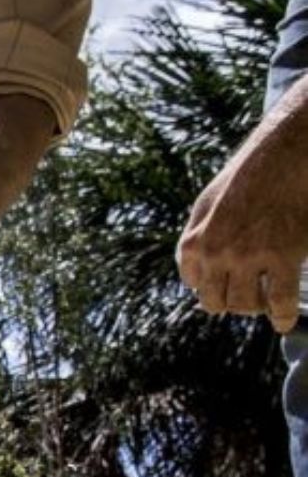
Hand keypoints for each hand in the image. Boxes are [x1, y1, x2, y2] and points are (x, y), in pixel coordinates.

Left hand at [177, 118, 307, 333]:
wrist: (283, 155)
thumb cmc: (247, 177)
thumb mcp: (206, 205)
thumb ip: (197, 238)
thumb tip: (192, 272)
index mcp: (194, 242)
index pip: (194, 284)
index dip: (209, 288)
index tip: (222, 288)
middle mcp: (216, 255)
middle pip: (217, 302)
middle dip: (230, 303)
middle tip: (245, 299)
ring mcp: (249, 258)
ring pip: (246, 305)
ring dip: (254, 308)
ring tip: (264, 304)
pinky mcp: (283, 257)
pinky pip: (279, 301)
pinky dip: (281, 317)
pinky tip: (283, 321)